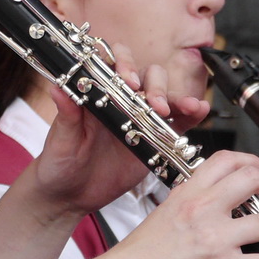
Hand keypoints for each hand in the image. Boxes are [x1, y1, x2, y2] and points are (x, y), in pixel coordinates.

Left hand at [28, 42, 211, 217]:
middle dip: (155, 85)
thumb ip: (66, 114)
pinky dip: (191, 115)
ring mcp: (140, 118)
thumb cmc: (60, 162)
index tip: (129, 81)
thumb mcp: (61, 139)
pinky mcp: (155, 139)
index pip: (114, 64)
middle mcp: (121, 100)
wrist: (71, 194)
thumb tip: (58, 87)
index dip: (125, 64)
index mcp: (97, 94)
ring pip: (165, 95)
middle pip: (146, 76)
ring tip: (187, 106)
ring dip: (177, 97)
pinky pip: (178, 122)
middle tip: (155, 105)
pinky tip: (199, 111)